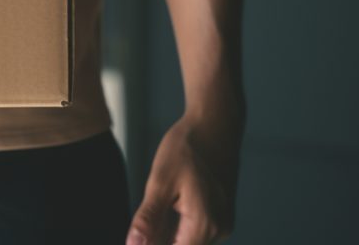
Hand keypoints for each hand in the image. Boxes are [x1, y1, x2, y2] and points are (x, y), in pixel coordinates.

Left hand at [126, 112, 242, 244]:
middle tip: (146, 213)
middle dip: (157, 238)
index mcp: (205, 224)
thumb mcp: (160, 182)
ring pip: (187, 239)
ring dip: (166, 230)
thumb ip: (148, 218)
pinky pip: (196, 228)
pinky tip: (167, 202)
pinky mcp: (220, 214)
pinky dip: (177, 222)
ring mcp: (222, 222)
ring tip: (160, 200)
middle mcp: (219, 229)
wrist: (215, 124)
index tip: (137, 239)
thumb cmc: (187, 148)